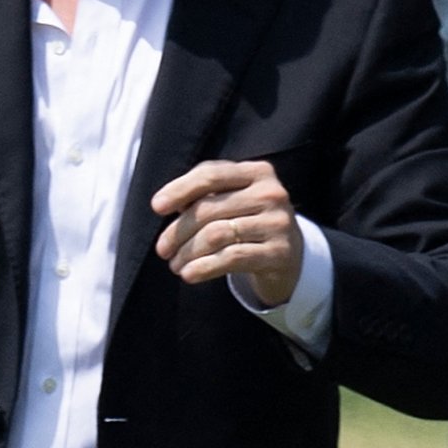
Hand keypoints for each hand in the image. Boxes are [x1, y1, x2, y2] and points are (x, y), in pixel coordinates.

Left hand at [151, 159, 303, 305]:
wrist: (291, 256)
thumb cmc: (249, 223)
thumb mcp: (231, 201)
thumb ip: (203, 195)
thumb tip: (165, 204)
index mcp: (257, 172)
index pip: (211, 175)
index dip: (180, 189)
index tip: (157, 207)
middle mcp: (271, 193)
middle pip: (209, 209)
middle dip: (178, 231)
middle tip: (163, 250)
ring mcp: (278, 223)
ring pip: (216, 235)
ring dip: (188, 252)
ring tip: (175, 265)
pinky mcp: (280, 253)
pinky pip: (231, 258)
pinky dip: (204, 267)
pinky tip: (189, 274)